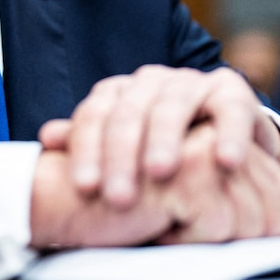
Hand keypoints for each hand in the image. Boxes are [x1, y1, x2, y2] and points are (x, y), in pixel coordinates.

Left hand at [39, 65, 279, 207]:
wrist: (221, 133)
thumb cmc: (161, 147)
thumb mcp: (123, 146)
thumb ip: (87, 142)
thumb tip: (46, 139)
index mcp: (118, 92)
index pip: (94, 115)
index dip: (87, 150)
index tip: (85, 189)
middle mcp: (150, 82)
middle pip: (128, 113)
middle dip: (121, 156)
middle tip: (118, 197)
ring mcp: (190, 83)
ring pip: (172, 107)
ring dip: (165, 140)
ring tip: (160, 173)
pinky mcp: (232, 92)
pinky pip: (231, 110)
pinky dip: (230, 135)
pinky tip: (225, 162)